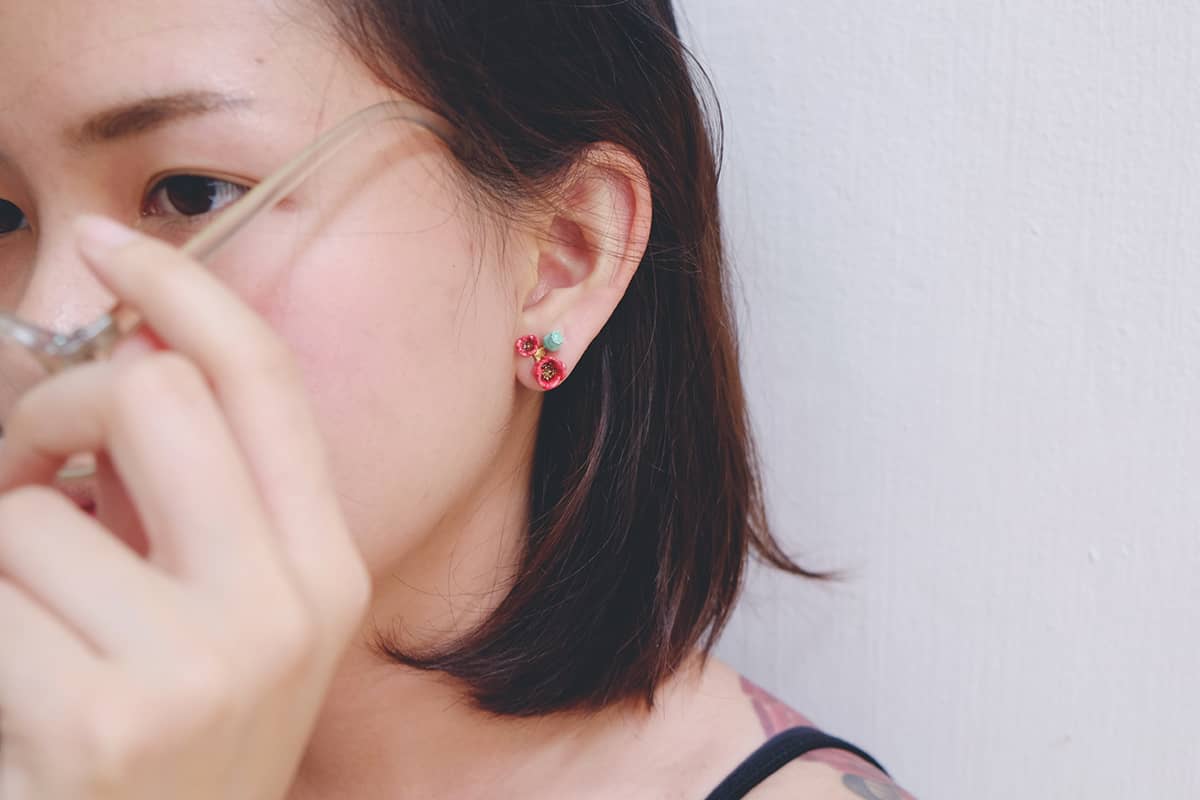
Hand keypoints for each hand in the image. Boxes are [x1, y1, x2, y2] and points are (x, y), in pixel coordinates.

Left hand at [0, 216, 371, 798]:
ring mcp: (204, 666)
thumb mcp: (225, 627)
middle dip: (53, 411)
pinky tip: (20, 689)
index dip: (186, 295)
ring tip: (30, 621)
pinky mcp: (104, 719)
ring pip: (34, 506)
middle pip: (152, 397)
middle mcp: (287, 607)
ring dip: (0, 546)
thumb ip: (199, 505)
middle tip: (30, 470)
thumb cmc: (168, 748)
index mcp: (324, 571)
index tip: (114, 247)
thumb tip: (123, 369)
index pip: (265, 384)